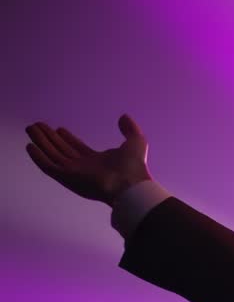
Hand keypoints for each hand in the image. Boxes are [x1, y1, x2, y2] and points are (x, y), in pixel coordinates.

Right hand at [25, 114, 152, 204]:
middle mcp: (84, 167)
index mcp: (97, 161)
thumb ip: (130, 129)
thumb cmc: (135, 166)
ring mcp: (74, 173)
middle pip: (61, 150)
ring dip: (41, 142)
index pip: (77, 148)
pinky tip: (30, 146)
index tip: (59, 129)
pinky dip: (38, 157)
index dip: (67, 138)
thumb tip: (124, 117)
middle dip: (49, 138)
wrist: (130, 184)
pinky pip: (48, 166)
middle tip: (37, 125)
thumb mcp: (136, 142)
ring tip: (31, 128)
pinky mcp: (67, 177)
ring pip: (52, 155)